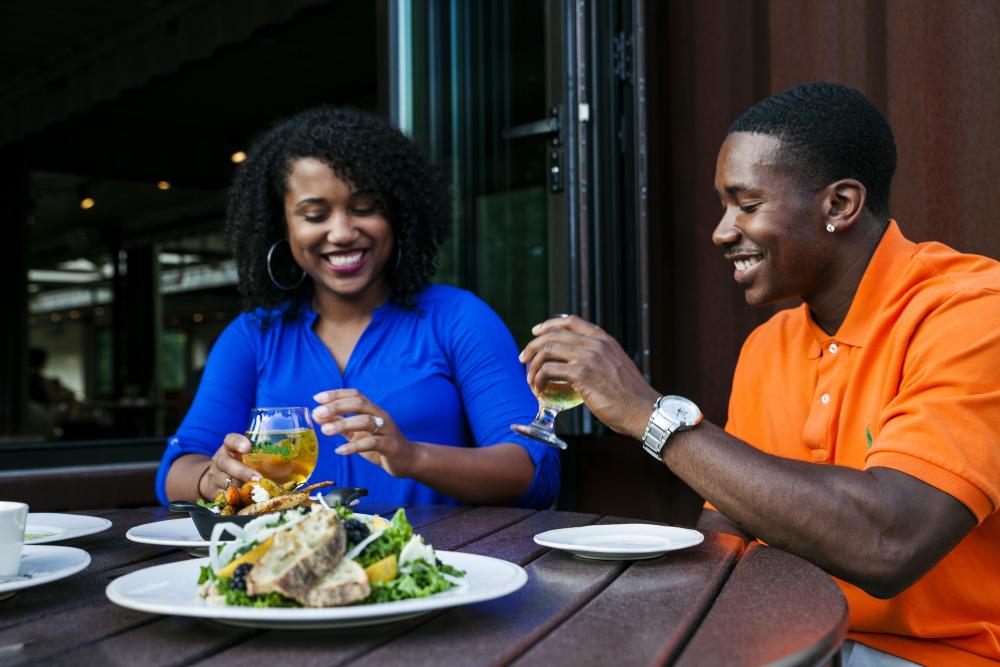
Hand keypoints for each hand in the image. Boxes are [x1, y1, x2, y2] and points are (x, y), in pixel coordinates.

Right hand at [201, 433, 260, 498]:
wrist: (214, 480)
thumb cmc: (240, 466)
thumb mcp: (247, 457)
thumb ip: (264, 457)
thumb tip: (292, 465)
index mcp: (230, 449)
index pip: (231, 440)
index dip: (238, 442)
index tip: (247, 447)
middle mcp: (220, 461)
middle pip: (227, 464)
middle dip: (243, 472)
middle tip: (258, 478)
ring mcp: (215, 477)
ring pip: (225, 483)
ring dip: (240, 489)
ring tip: (255, 494)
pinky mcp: (213, 493)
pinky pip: (223, 498)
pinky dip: (235, 501)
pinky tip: (245, 503)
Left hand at [312, 389, 417, 477]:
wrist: (407, 460)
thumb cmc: (380, 444)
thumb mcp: (357, 433)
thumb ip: (340, 424)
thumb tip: (318, 415)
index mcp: (373, 410)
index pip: (355, 395)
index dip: (336, 394)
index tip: (317, 398)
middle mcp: (380, 416)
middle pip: (360, 403)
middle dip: (338, 406)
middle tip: (319, 412)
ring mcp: (387, 430)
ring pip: (366, 421)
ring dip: (343, 424)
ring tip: (325, 431)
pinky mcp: (390, 446)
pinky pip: (372, 443)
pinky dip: (354, 446)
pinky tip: (340, 450)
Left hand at [518, 315, 659, 438]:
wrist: (643, 410)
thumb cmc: (629, 397)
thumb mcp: (616, 368)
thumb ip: (600, 361)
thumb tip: (580, 367)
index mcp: (604, 340)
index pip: (571, 321)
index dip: (549, 324)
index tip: (536, 332)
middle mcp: (596, 344)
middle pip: (553, 335)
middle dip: (532, 346)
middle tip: (523, 359)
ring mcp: (589, 357)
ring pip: (547, 351)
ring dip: (532, 366)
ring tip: (530, 380)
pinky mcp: (582, 374)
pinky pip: (549, 370)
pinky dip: (538, 379)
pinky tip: (539, 389)